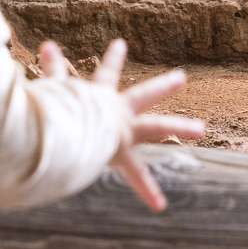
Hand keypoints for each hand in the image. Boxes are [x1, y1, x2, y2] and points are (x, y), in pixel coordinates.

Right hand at [37, 38, 203, 211]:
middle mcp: (116, 111)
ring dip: (180, 126)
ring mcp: (123, 131)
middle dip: (162, 86)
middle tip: (182, 78)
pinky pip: (137, 175)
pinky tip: (160, 206)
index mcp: (99, 96)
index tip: (121, 43)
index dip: (113, 58)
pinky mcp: (121, 153)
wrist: (64, 128)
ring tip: (201, 129)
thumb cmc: (54, 109)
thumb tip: (46, 44)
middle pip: (144, 95)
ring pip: (157, 126)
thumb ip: (52, 70)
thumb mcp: (53, 88)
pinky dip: (147, 191)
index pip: (106, 72)